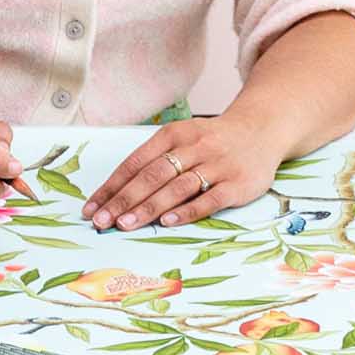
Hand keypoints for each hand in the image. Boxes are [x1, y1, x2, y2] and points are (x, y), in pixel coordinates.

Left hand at [81, 113, 280, 231]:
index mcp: (174, 133)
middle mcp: (193, 146)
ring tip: (125, 225)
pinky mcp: (237, 184)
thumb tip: (118, 192)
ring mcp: (216, 165)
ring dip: (148, 207)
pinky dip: (187, 211)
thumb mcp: (182, 138)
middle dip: (123, 199)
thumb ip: (155, 160)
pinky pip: (209, 199)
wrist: (261, 130)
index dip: (112, 186)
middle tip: (101, 221)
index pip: (136, 162)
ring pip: (176, 188)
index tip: (92, 207)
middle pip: (152, 175)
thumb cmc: (212, 140)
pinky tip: (167, 222)